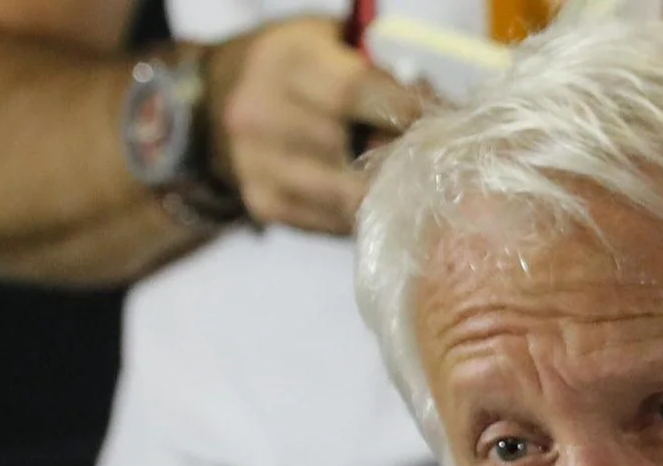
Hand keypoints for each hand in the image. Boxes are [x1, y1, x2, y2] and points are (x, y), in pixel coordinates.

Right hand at [204, 18, 423, 234]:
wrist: (217, 98)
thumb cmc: (300, 68)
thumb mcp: (335, 46)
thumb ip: (382, 74)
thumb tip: (445, 115)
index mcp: (286, 63)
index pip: (355, 94)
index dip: (405, 113)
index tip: (442, 127)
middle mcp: (261, 114)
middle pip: (353, 152)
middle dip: (402, 160)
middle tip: (436, 164)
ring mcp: (258, 164)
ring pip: (348, 197)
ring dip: (389, 196)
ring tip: (414, 186)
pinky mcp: (265, 204)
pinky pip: (333, 221)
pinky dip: (364, 215)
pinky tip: (378, 201)